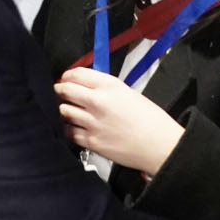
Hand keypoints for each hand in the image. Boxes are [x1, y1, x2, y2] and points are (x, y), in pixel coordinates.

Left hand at [54, 67, 183, 175]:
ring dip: (63, 109)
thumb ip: (105, 87)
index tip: (65, 79)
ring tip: (67, 110)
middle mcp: (98, 101)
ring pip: (63, 111)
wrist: (160, 146)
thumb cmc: (150, 120)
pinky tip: (73, 127)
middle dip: (59, 90)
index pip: (76, 74)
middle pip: (65, 90)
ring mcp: (92, 122)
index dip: (66, 76)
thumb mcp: (128, 92)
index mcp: (109, 86)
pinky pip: (69, 132)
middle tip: (59, 92)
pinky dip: (68, 128)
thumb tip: (85, 85)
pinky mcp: (91, 141)